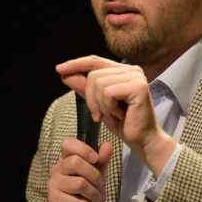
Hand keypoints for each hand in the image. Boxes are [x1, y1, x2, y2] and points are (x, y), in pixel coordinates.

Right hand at [47, 137, 113, 201]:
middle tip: (98, 187)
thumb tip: (107, 144)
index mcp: (66, 162)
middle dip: (95, 176)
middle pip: (75, 162)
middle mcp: (56, 171)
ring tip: (94, 201)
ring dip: (94, 195)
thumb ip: (101, 163)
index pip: (68, 144)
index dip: (83, 148)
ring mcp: (53, 186)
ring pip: (80, 183)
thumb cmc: (85, 199)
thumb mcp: (98, 180)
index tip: (95, 158)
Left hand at [56, 55, 176, 175]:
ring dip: (101, 105)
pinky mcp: (138, 87)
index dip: (76, 64)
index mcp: (123, 71)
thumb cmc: (124, 124)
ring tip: (113, 115)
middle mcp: (131, 70)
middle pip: (93, 74)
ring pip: (99, 83)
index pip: (95, 61)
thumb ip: (84, 89)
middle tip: (100, 115)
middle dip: (90, 98)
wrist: (143, 140)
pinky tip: (120, 115)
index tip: (59, 69)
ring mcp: (136, 77)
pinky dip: (108, 107)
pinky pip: (108, 92)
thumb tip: (64, 75)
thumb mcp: (98, 104)